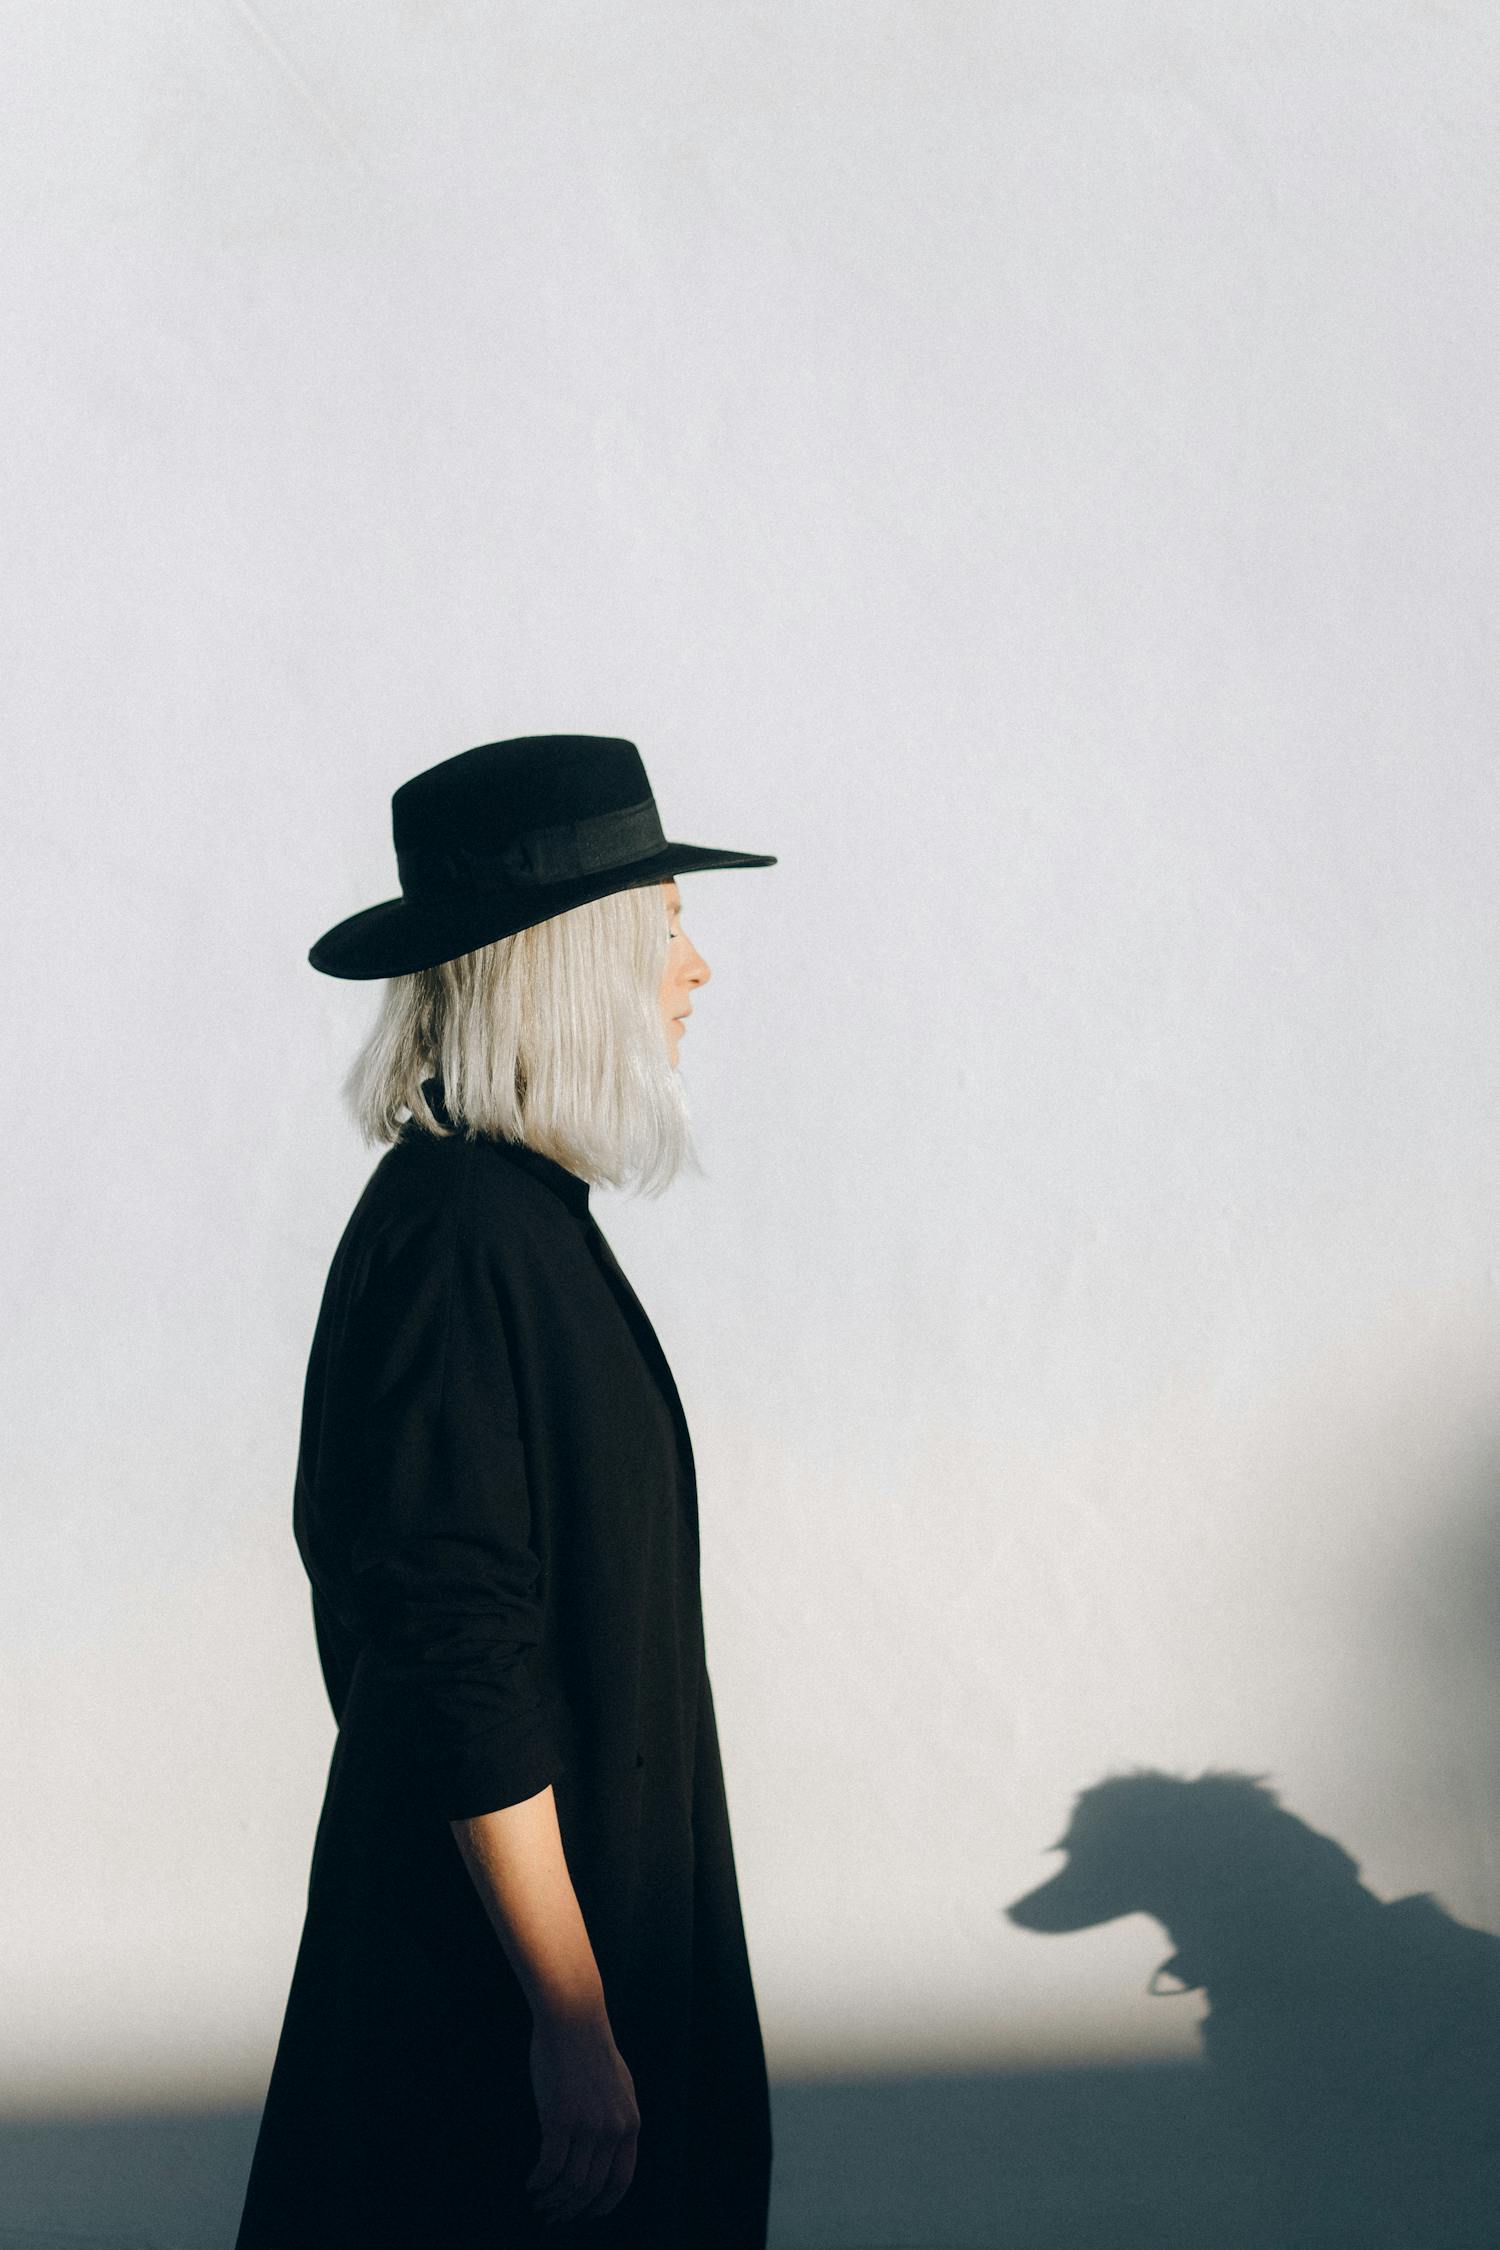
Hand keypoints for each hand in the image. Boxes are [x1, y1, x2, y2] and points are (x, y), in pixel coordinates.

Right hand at [525, 2011, 639, 2227]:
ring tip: (539, 2202)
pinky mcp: (561, 2118)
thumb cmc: (590, 2048)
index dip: (602, 2205)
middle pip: (592, 2188)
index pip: (621, 2181)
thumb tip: (614, 2146)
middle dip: (572, 2209)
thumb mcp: (619, 2086)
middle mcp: (613, 2129)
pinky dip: (539, 2182)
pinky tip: (531, 2184)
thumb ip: (619, 2117)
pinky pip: (549, 2167)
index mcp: (631, 2123)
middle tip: (553, 2216)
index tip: (586, 2215)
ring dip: (552, 2200)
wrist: (573, 2018)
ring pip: (570, 2184)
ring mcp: (588, 2125)